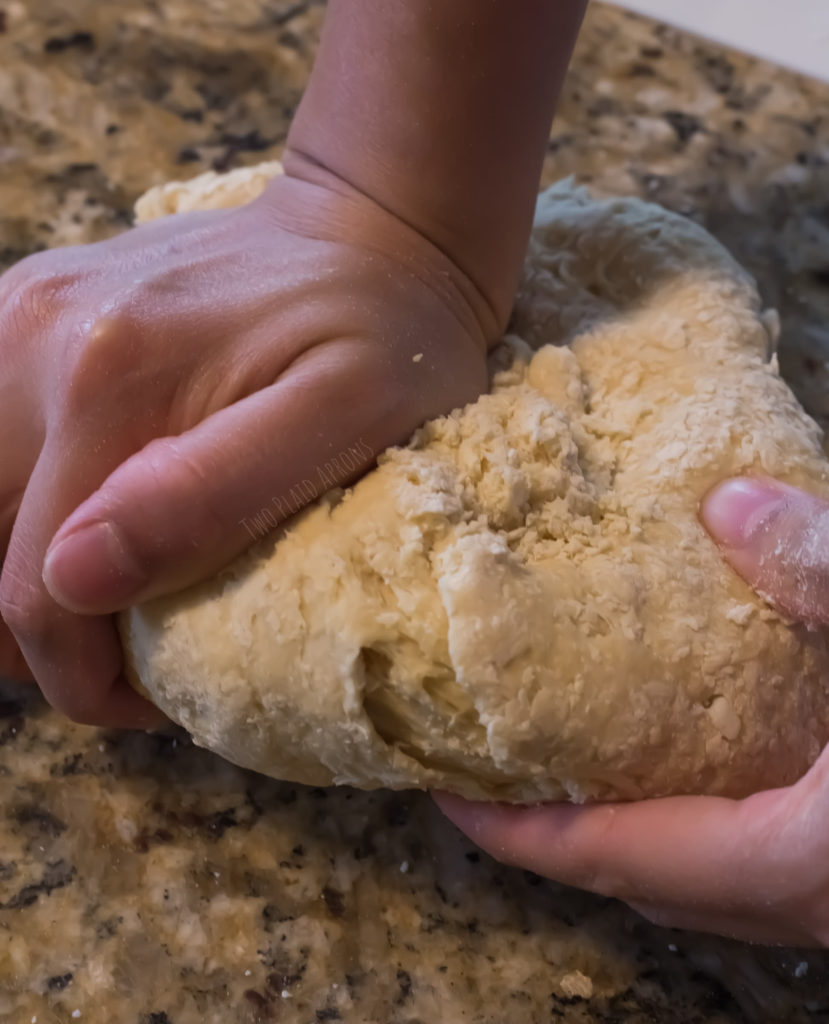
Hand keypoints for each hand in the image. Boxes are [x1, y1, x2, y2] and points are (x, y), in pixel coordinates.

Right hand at [0, 160, 494, 725]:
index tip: (156, 697)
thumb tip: (72, 578)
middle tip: (130, 649)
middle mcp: (31, 336)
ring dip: (21, 570)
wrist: (369, 231)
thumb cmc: (388, 337)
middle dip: (38, 630)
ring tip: (113, 595)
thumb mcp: (346, 417)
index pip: (34, 590)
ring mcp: (17, 314)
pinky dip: (20, 506)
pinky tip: (95, 518)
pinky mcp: (26, 311)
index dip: (82, 676)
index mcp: (107, 376)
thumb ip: (214, 492)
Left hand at [436, 477, 828, 945]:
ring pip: (697, 888)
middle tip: (500, 762)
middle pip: (640, 881)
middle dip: (561, 830)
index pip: (610, 854)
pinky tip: (704, 763)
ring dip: (631, 833)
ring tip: (581, 758)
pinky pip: (749, 871)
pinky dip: (700, 828)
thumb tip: (726, 501)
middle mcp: (804, 907)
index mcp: (790, 859)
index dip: (516, 828)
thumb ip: (817, 575)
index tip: (443, 792)